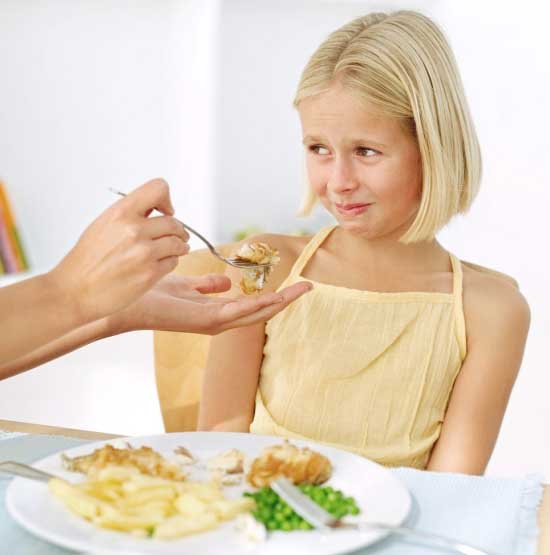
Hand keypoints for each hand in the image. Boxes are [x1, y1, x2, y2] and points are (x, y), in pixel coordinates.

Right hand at [51, 179, 188, 322]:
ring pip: (178, 243)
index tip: (166, 211)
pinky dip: (171, 262)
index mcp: (120, 213)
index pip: (158, 189)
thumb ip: (130, 215)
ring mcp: (144, 253)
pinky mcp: (150, 274)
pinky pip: (173, 262)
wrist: (74, 291)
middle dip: (178, 230)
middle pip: (174, 222)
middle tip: (178, 236)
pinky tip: (160, 264)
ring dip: (180, 247)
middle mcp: (133, 230)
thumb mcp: (103, 225)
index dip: (166, 199)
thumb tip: (157, 210)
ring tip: (175, 249)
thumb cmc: (87, 260)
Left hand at [109, 273, 313, 334]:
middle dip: (285, 300)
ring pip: (254, 314)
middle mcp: (217, 321)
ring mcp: (211, 323)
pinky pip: (236, 313)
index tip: (294, 284)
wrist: (126, 301)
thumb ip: (206, 285)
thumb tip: (227, 281)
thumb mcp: (185, 285)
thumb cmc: (152, 293)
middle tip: (308, 287)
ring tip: (300, 291)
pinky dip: (256, 306)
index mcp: (215, 312)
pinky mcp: (203, 321)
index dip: (274, 296)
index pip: (252, 305)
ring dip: (278, 303)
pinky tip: (274, 298)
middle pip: (259, 311)